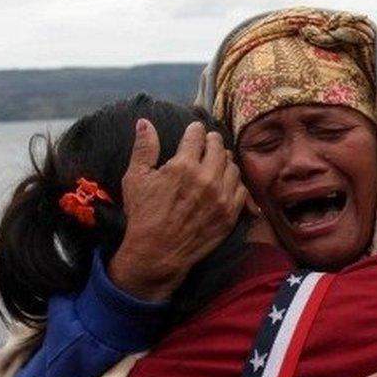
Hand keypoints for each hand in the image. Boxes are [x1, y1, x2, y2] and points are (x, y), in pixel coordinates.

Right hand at [109, 119, 246, 300]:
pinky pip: (241, 189)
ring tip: (217, 161)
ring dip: (225, 160)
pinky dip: (235, 182)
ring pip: (233, 166)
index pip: (197, 135)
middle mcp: (206, 178)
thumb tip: (145, 121)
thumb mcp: (135, 178)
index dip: (195, 130)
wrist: (157, 254)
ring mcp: (221, 197)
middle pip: (219, 147)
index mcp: (183, 166)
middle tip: (208, 142)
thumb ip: (144, 148)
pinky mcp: (230, 213)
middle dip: (212, 141)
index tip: (194, 130)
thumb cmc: (143, 215)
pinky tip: (226, 181)